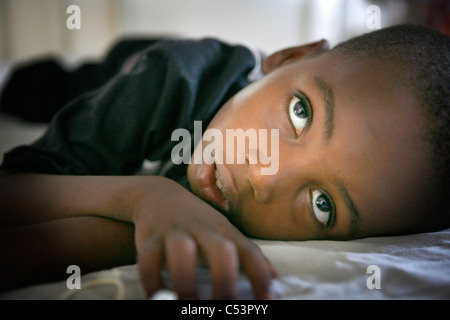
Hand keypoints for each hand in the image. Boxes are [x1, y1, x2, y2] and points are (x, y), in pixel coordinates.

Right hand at [131, 177, 275, 299]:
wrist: (158, 195)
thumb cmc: (197, 220)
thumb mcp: (224, 231)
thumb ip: (246, 252)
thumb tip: (273, 274)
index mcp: (224, 231)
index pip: (249, 252)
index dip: (260, 275)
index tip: (267, 299)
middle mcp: (202, 230)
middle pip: (220, 249)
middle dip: (225, 280)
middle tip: (226, 305)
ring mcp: (175, 232)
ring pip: (182, 251)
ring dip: (186, 281)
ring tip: (189, 304)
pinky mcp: (150, 238)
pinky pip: (148, 260)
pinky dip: (152, 282)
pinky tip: (158, 299)